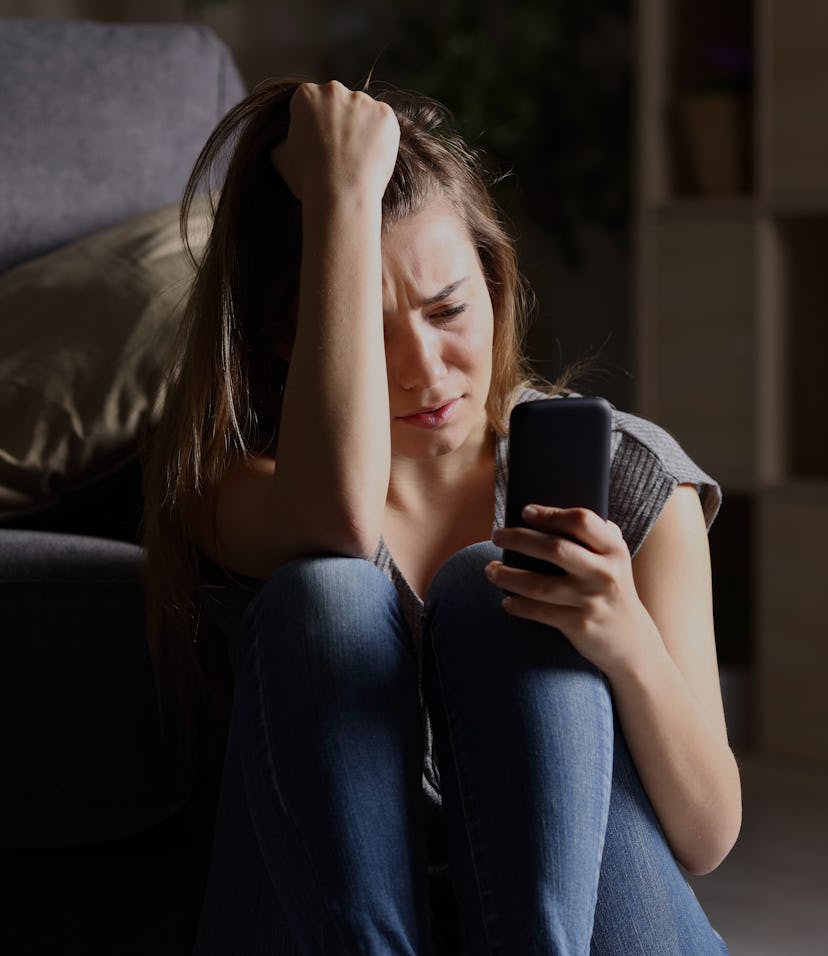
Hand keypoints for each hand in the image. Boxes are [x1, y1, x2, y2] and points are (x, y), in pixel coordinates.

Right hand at [270, 81, 399, 204]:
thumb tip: (283, 141)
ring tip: (357, 160)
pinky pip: (383, 124)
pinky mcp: (385, 115)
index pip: (312, 106)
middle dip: (340, 123)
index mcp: (305, 95)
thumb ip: (282, 140)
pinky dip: (381, 139)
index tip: (319, 146)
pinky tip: (372, 158)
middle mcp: (334, 90)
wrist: (340, 195)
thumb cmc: (308, 180)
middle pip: (339, 104)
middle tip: (341, 154)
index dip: (315, 127)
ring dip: (362, 130)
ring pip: (363, 113)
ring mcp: (362, 100)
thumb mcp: (280, 158)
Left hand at [487, 505, 659, 675]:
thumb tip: (544, 513)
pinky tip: (507, 600)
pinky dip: (518, 605)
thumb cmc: (610, 588)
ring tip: (490, 570)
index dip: (550, 514)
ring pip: (538, 584)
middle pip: (554, 548)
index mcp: (614, 549)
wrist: (631, 642)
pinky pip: (539, 612)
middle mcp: (605, 573)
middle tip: (497, 535)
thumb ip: (593, 535)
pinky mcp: (579, 625)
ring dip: (508, 575)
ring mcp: (591, 600)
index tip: (525, 511)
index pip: (581, 521)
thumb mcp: (613, 559)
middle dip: (518, 539)